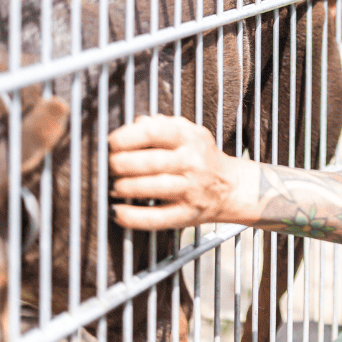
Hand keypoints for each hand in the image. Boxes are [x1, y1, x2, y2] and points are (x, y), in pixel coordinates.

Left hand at [108, 115, 245, 229]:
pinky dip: (132, 217)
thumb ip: (160, 126)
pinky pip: (156, 218)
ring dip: (124, 187)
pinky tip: (117, 212)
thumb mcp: (187, 134)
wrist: (230, 187)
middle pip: (149, 161)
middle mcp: (193, 161)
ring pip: (152, 188)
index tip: (112, 143)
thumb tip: (132, 124)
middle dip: (120, 164)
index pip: (154, 131)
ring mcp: (192, 188)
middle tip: (110, 167)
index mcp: (190, 137)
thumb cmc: (199, 157)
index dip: (126, 137)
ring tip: (114, 187)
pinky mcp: (187, 213)